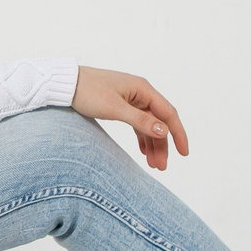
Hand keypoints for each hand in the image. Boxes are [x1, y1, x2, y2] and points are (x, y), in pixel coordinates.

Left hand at [70, 66, 188, 170]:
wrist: (66, 84)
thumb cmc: (89, 92)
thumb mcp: (114, 108)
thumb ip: (140, 120)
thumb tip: (164, 131)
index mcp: (143, 89)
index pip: (168, 113)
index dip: (178, 134)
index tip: (184, 153)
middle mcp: (141, 93)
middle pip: (159, 122)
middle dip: (162, 145)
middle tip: (162, 167)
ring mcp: (131, 99)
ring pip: (148, 124)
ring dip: (152, 144)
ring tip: (153, 164)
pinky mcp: (121, 104)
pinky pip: (137, 123)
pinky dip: (141, 138)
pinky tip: (143, 152)